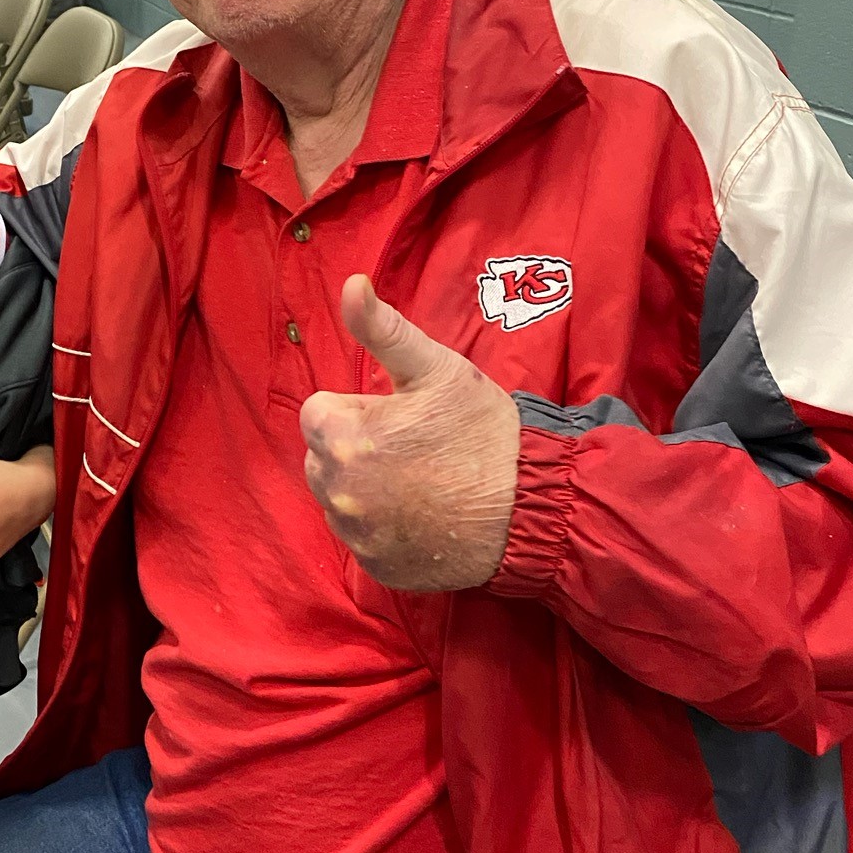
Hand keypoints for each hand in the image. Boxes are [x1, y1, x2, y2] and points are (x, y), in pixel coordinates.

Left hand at [300, 276, 520, 592]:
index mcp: (342, 439)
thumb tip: (350, 283)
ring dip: (365, 487)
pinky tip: (422, 513)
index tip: (399, 416)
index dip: (358, 408)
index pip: (319, 412)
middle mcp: (339, 494)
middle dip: (355, 447)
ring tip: (420, 479)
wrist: (533, 507)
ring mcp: (358, 537)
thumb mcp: (436, 369)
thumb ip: (382, 328)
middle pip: (323, 457)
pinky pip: (362, 537)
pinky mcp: (378, 569)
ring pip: (340, 498)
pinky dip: (382, 526)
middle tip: (413, 446)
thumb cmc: (484, 431)